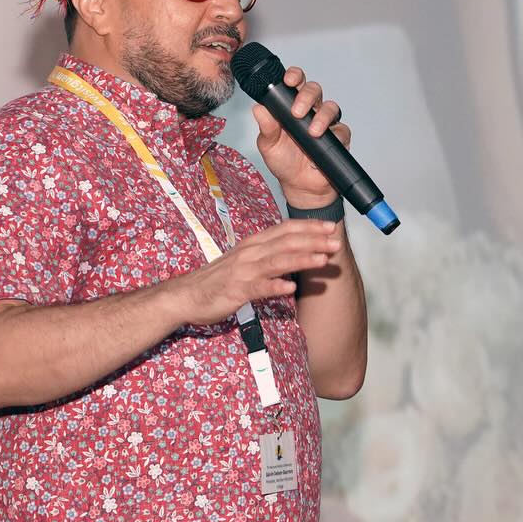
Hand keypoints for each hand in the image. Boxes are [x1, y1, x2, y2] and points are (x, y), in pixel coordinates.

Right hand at [170, 219, 341, 324]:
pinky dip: (275, 286)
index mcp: (253, 244)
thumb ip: (267, 255)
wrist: (186, 295)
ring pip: (277, 261)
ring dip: (301, 259)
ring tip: (323, 259)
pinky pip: (258, 287)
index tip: (330, 226)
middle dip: (313, 240)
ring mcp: (243, 271)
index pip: (285, 229)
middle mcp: (250, 253)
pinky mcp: (236, 290)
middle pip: (286, 242)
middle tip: (336, 241)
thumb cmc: (217, 279)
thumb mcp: (245, 261)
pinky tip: (290, 287)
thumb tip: (293, 252)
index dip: (308, 227)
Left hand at [252, 65, 351, 206]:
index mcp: (291, 106)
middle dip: (306, 96)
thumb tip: (258, 108)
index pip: (295, 84)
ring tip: (312, 131)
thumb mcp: (269, 145)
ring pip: (330, 107)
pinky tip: (324, 142)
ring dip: (321, 116)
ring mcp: (326, 124)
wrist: (300, 187)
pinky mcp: (339, 138)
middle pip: (314, 90)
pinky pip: (342, 130)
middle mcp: (310, 111)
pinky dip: (335, 135)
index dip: (294, 76)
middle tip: (297, 111)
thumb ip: (266, 127)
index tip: (288, 80)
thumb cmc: (284, 162)